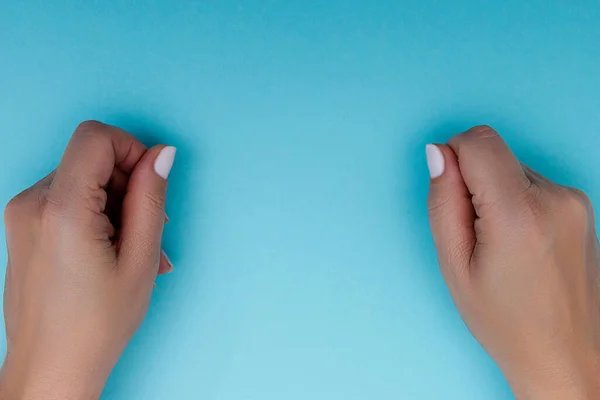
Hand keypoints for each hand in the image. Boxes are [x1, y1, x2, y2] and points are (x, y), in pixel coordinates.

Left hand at [0, 121, 175, 398]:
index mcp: (62, 209)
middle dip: (128, 185)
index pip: (95, 137)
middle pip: (90, 160)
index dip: (131, 149)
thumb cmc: (96, 324)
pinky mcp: (23, 228)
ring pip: (82, 182)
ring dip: (116, 206)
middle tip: (151, 228)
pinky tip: (114, 251)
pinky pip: (67, 202)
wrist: (50, 367)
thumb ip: (150, 197)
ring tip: (137, 249)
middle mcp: (32, 204)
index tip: (150, 182)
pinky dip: (96, 216)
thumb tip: (161, 154)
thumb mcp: (140, 258)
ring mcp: (22, 216)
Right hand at [426, 126, 599, 398]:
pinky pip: (533, 184)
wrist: (566, 354)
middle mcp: (555, 198)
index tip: (449, 192)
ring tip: (500, 243)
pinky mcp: (582, 206)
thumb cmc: (505, 320)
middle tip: (475, 233)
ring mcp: (574, 201)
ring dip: (496, 193)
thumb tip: (439, 153)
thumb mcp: (454, 265)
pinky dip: (517, 202)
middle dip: (473, 182)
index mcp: (518, 214)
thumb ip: (442, 201)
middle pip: (495, 153)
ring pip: (512, 168)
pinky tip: (520, 242)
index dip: (452, 157)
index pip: (478, 141)